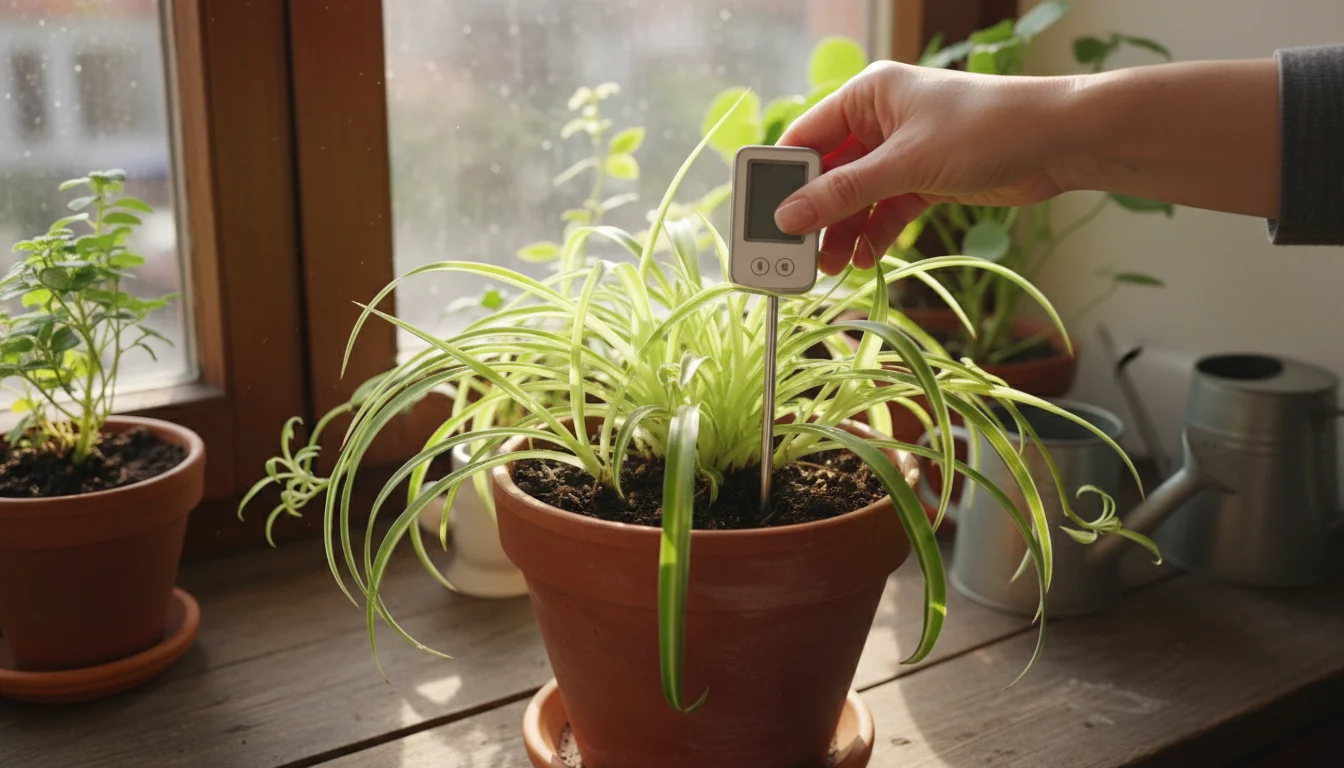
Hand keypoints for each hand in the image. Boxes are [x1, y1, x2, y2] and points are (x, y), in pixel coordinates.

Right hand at [774, 61, 1077, 274]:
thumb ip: (844, 193)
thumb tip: (789, 217)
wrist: (1059, 140)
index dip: (782, 180)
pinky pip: (884, 210)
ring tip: (833, 268)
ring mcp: (901, 151)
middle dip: (812, 215)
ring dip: (841, 232)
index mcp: (867, 96)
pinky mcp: (924, 178)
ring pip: (854, 197)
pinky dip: (873, 234)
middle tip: (794, 254)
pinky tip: (866, 258)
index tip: (764, 220)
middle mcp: (879, 121)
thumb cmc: (986, 128)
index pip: (805, 138)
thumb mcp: (905, 165)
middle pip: (827, 173)